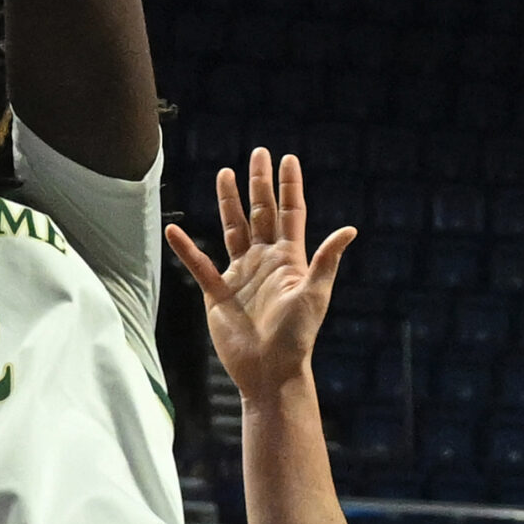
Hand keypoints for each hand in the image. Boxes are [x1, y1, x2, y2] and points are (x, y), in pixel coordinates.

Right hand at [164, 150, 354, 402]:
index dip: (289, 186)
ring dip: (228, 203)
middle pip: (260, 213)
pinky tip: (174, 230)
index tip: (287, 159)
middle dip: (259, 184)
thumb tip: (350, 230)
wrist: (270, 371)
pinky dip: (186, 248)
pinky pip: (199, 265)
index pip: (290, 213)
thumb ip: (326, 260)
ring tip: (225, 174)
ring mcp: (240, 275)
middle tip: (258, 152)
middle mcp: (265, 261)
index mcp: (289, 259)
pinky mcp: (218, 293)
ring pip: (232, 229)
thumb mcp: (314, 295)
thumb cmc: (297, 337)